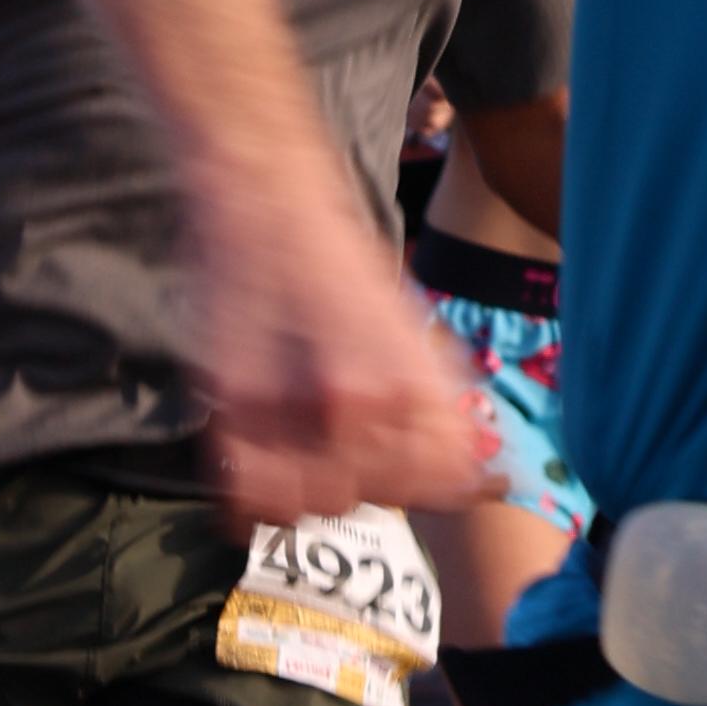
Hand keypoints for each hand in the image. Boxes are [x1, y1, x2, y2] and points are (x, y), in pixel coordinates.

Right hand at [178, 158, 500, 527]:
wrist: (271, 201)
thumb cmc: (341, 260)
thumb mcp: (414, 322)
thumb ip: (443, 396)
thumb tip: (475, 463)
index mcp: (409, 384)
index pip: (436, 482)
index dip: (433, 484)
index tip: (425, 478)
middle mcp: (353, 405)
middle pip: (373, 497)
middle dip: (371, 481)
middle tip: (356, 451)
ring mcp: (287, 409)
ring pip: (315, 504)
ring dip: (317, 489)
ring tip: (312, 454)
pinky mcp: (231, 403)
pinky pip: (251, 494)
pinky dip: (261, 496)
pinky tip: (268, 471)